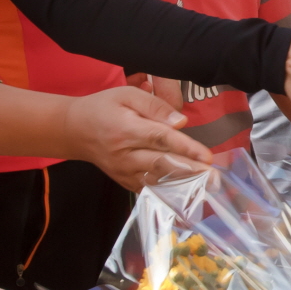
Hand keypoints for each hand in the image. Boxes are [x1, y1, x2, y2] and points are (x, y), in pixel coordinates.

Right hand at [62, 85, 214, 190]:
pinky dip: (169, 193)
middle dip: (191, 172)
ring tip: (207, 186)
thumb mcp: (126, 95)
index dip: (185, 148)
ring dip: (184, 185)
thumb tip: (180, 122)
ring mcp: (123, 172)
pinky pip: (149, 190)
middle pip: (162, 164)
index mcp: (126, 129)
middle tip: (215, 178)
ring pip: (157, 181)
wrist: (75, 130)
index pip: (160, 139)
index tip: (206, 156)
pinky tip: (188, 194)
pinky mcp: (124, 182)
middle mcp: (124, 154)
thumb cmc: (103, 108)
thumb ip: (154, 106)